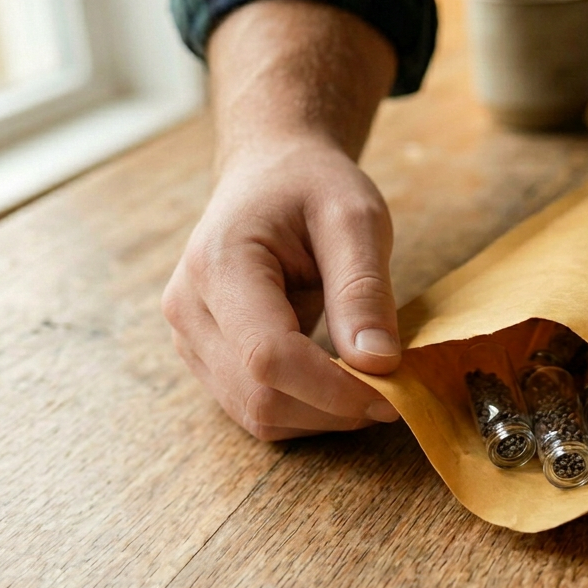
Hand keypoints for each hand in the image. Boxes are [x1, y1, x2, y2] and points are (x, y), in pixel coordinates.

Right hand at [162, 136, 402, 440]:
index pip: (268, 356)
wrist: (270, 171)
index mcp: (219, 264)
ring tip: (372, 386)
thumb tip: (378, 364)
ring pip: (257, 414)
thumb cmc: (312, 185)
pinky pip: (254, 408)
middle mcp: (189, 308)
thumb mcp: (356, 218)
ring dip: (322, 416)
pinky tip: (341, 385)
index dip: (333, 390)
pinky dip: (305, 411)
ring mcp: (190, 338)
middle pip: (260, 396)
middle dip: (334, 409)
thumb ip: (364, 290)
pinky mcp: (205, 357)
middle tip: (397, 394)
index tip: (394, 395)